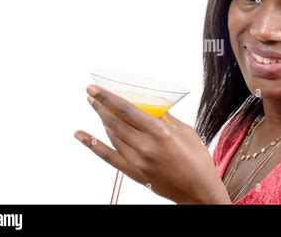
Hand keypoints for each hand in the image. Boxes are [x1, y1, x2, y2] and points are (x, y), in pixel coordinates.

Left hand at [74, 84, 230, 203]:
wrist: (199, 191)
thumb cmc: (197, 161)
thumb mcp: (186, 132)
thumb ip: (165, 118)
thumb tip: (150, 105)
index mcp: (160, 132)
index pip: (127, 110)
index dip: (108, 97)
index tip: (95, 88)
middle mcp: (146, 146)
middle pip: (115, 121)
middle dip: (100, 106)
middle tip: (92, 95)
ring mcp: (138, 161)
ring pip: (112, 136)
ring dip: (101, 120)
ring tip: (95, 108)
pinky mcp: (134, 173)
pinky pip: (108, 156)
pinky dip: (92, 145)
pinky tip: (82, 135)